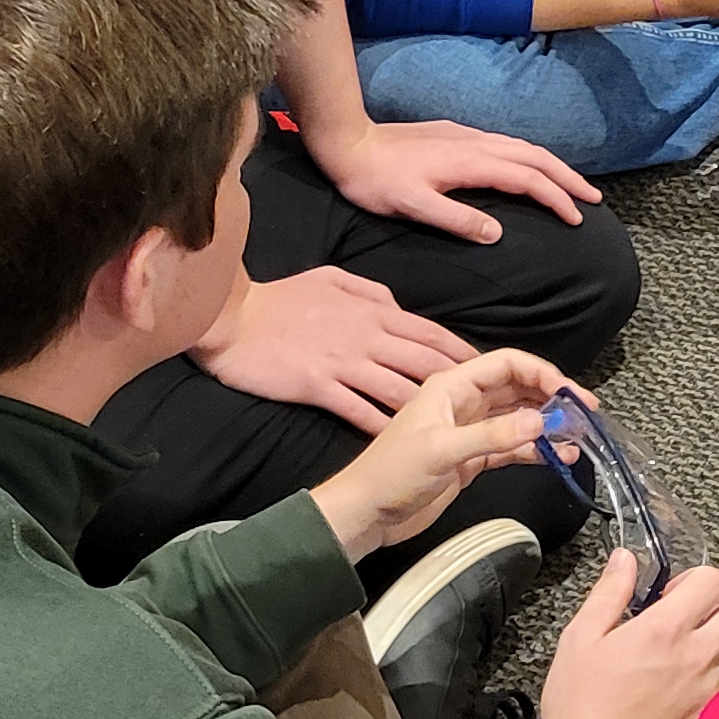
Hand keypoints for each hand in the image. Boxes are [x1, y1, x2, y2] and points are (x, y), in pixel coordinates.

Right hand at [191, 263, 471, 431]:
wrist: (231, 316)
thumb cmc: (279, 297)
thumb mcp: (330, 278)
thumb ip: (369, 291)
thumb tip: (396, 304)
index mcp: (371, 311)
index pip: (428, 331)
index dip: (459, 351)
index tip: (485, 367)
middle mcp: (366, 337)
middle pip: (425, 361)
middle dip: (461, 383)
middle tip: (487, 404)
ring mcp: (344, 363)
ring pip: (400, 388)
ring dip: (432, 410)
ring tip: (458, 429)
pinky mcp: (319, 386)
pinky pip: (360, 410)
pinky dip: (385, 426)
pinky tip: (407, 440)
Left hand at [302, 112, 599, 240]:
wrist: (348, 143)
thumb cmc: (376, 180)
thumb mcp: (413, 206)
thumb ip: (457, 219)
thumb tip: (497, 233)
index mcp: (470, 162)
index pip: (528, 178)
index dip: (556, 198)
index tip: (576, 219)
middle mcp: (476, 143)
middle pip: (536, 157)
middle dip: (568, 178)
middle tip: (593, 199)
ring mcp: (467, 136)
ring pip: (523, 147)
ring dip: (553, 166)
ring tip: (572, 184)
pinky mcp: (457, 135)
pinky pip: (508, 144)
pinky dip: (531, 158)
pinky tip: (530, 168)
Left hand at [311, 346, 566, 558]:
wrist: (367, 513)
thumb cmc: (391, 474)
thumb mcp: (442, 450)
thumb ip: (493, 435)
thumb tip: (540, 421)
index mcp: (452, 386)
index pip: (508, 365)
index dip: (543, 374)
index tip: (571, 395)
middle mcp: (464, 403)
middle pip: (518, 389)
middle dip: (552, 400)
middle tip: (584, 416)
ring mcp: (470, 431)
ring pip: (519, 419)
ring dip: (547, 428)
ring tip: (574, 441)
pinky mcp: (472, 458)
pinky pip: (512, 447)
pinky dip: (534, 450)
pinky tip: (555, 458)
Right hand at [525, 551, 718, 718]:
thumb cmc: (580, 709)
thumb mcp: (581, 638)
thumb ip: (609, 592)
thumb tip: (626, 560)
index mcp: (665, 631)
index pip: (714, 580)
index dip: (699, 574)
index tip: (677, 587)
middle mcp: (698, 657)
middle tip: (714, 590)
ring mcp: (711, 688)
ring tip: (697, 631)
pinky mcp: (712, 715)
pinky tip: (691, 669)